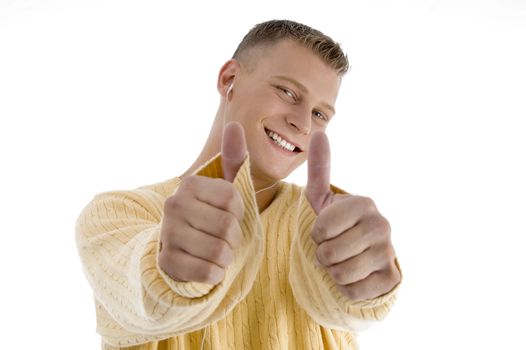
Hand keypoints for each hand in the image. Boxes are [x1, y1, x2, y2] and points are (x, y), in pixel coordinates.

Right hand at [159, 121, 246, 284]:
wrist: (182, 250)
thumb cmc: (211, 216)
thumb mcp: (225, 188)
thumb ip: (234, 158)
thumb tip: (235, 125)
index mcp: (190, 184)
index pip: (233, 199)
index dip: (238, 212)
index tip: (228, 215)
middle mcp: (174, 205)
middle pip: (227, 226)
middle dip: (233, 237)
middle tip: (222, 237)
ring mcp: (167, 233)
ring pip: (219, 251)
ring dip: (225, 256)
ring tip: (215, 251)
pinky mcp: (166, 262)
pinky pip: (208, 273)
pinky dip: (215, 273)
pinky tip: (206, 266)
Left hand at [305, 131, 400, 300]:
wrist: (360, 260)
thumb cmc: (336, 227)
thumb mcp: (323, 199)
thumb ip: (320, 168)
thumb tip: (318, 133)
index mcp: (364, 203)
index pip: (322, 228)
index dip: (316, 235)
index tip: (324, 231)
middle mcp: (381, 224)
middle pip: (330, 253)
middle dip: (323, 256)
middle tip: (333, 249)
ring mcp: (389, 252)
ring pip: (341, 274)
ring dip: (334, 273)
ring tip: (342, 261)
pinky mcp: (392, 278)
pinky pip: (354, 291)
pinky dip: (347, 289)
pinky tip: (355, 276)